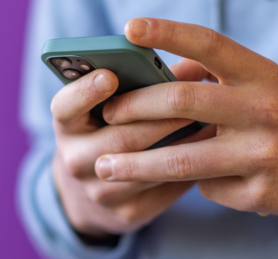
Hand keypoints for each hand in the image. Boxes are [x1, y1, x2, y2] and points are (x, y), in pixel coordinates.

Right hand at [51, 68, 208, 235]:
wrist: (91, 195)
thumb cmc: (107, 134)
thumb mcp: (106, 110)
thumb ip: (141, 83)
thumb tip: (191, 64)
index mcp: (67, 126)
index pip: (65, 107)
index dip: (85, 92)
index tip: (110, 74)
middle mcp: (75, 160)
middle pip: (119, 139)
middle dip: (159, 118)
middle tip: (192, 100)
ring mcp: (99, 192)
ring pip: (147, 167)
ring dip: (182, 144)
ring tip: (211, 123)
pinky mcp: (126, 213)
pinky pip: (164, 189)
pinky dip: (189, 169)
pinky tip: (209, 153)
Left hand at [95, 18, 277, 217]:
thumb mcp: (267, 86)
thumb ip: (220, 85)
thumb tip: (160, 93)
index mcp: (263, 75)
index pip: (210, 44)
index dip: (169, 31)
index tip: (130, 27)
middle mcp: (264, 110)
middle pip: (183, 102)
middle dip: (135, 108)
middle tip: (108, 115)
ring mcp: (264, 154)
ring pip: (183, 160)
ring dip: (137, 165)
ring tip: (106, 167)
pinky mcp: (262, 193)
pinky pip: (209, 188)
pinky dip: (199, 181)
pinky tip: (210, 176)